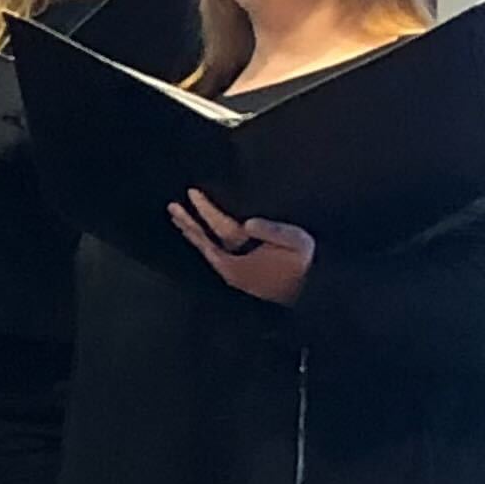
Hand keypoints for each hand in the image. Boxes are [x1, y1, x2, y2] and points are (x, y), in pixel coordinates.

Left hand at [170, 189, 314, 304]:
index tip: (191, 192)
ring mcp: (233, 274)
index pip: (215, 230)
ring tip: (180, 220)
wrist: (312, 290)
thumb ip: (271, 231)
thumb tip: (247, 224)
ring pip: (207, 249)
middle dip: (187, 223)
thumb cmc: (304, 264)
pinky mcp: (240, 275)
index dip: (203, 210)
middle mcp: (230, 269)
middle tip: (172, 207)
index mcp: (239, 262)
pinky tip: (203, 238)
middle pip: (203, 242)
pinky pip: (216, 255)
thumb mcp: (294, 242)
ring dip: (193, 233)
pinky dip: (205, 243)